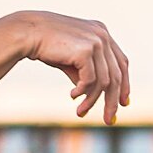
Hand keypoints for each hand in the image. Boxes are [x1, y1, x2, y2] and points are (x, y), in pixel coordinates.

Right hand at [15, 11, 130, 123]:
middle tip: (109, 120)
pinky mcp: (87, 50)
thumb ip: (84, 71)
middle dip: (113, 100)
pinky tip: (72, 96)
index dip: (124, 84)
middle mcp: (103, 35)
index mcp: (101, 32)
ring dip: (92, 100)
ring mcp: (97, 41)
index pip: (121, 62)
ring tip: (80, 112)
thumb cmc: (45, 44)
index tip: (124, 103)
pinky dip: (83, 92)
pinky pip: (91, 80)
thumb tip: (92, 94)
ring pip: (105, 81)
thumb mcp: (70, 58)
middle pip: (117, 75)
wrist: (27, 32)